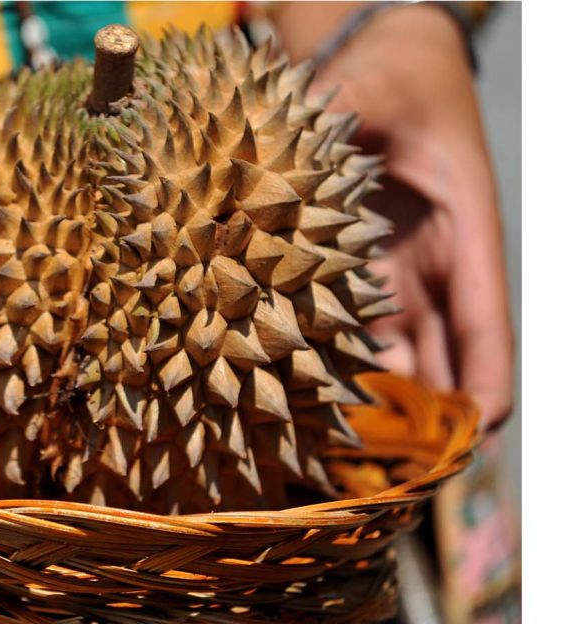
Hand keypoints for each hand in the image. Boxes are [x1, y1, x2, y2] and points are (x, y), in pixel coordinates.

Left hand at [273, 4, 513, 429]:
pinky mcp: (352, 267)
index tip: (477, 430)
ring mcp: (393, 271)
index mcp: (465, 233)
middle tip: (386, 465)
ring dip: (372, 398)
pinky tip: (295, 392)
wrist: (387, 62)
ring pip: (393, 352)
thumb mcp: (376, 90)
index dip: (485, 379)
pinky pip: (346, 325)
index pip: (486, 321)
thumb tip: (296, 134)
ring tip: (332, 442)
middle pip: (440, 356)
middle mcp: (433, 265)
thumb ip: (343, 116)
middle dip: (422, 413)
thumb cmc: (399, 75)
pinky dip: (330, 361)